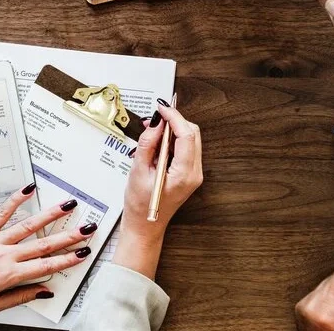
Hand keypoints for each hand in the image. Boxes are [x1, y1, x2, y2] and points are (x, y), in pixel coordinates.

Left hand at [0, 185, 95, 314]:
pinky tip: (29, 189)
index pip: (44, 266)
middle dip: (68, 236)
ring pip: (28, 226)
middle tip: (87, 228)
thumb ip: (20, 296)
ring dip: (50, 215)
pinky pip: (1, 213)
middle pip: (42, 245)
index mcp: (6, 276)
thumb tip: (44, 291)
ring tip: (68, 205)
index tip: (82, 253)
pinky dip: (15, 200)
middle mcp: (3, 256)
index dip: (66, 259)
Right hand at [111, 101, 203, 278]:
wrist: (145, 226)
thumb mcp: (138, 172)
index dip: (174, 117)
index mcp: (184, 174)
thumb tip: (156, 123)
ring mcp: (194, 173)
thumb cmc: (140, 206)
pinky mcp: (189, 172)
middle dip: (174, 121)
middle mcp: (194, 173)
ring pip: (190, 139)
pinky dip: (173, 140)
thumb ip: (148, 144)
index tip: (162, 108)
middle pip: (192, 134)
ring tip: (152, 132)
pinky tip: (158, 143)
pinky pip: (185, 148)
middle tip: (155, 119)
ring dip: (173, 130)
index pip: (186, 135)